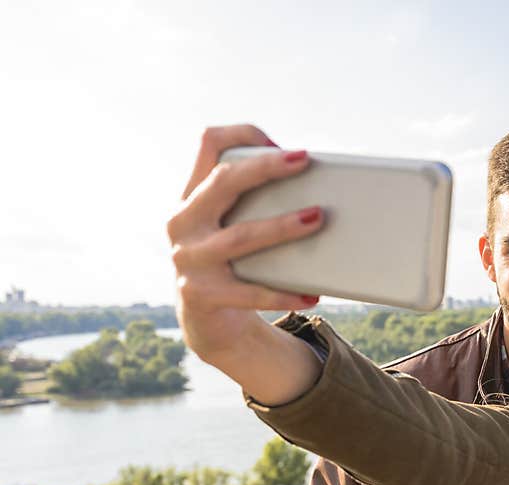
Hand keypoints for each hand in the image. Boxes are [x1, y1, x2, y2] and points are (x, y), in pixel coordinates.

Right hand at [167, 124, 323, 361]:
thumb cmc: (234, 262)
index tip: (282, 143)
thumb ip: (256, 201)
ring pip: (240, 237)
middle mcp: (183, 222)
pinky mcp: (201, 295)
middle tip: (304, 161)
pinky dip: (283, 294)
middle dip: (265, 168)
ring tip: (317, 218)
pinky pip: (249, 293)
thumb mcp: (233, 226)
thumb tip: (321, 187)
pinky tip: (311, 293)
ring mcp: (188, 260)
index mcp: (193, 196)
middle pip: (222, 182)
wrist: (206, 321)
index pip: (209, 144)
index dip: (243, 134)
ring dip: (282, 227)